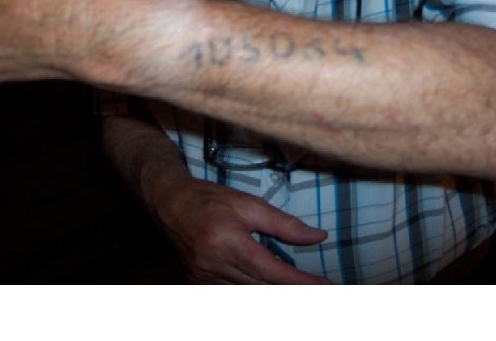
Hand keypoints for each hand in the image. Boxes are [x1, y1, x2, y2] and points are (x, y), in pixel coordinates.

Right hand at [153, 178, 331, 283]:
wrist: (169, 203)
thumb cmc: (209, 199)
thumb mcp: (249, 204)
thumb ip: (284, 224)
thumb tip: (318, 236)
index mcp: (228, 243)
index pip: (272, 272)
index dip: (301, 283)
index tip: (326, 288)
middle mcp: (214, 266)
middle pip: (262, 290)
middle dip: (292, 291)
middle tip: (319, 290)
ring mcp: (204, 280)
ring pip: (248, 296)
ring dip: (273, 293)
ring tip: (297, 288)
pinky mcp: (199, 285)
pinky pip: (232, 295)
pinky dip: (253, 291)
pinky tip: (267, 287)